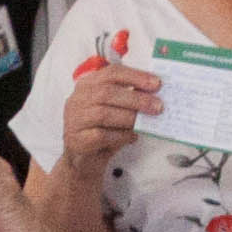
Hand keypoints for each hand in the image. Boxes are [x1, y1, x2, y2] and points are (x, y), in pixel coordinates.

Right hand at [61, 41, 163, 164]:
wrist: (84, 159)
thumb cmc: (102, 129)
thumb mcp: (115, 109)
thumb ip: (129, 98)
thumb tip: (155, 95)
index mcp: (88, 85)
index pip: (111, 73)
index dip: (135, 77)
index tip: (156, 84)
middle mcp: (78, 99)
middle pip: (107, 92)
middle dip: (136, 99)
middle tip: (157, 106)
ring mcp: (74, 119)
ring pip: (103, 113)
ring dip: (129, 118)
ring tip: (145, 123)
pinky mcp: (76, 139)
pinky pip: (101, 135)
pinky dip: (121, 136)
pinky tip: (132, 137)